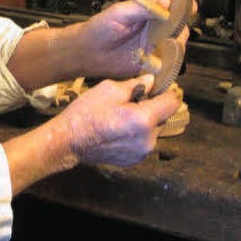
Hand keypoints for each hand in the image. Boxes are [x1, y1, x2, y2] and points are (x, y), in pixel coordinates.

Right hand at [53, 73, 179, 166]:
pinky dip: (138, 135)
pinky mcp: (134, 160)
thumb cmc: (86, 113)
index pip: (172, 103)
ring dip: (146, 122)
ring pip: (154, 130)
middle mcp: (148, 139)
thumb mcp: (109, 90)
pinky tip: (120, 130)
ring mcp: (142, 153)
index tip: (156, 88)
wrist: (68, 141)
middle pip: (164, 117)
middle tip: (133, 101)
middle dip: (153, 108)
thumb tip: (151, 81)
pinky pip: (144, 142)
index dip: (166, 92)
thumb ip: (135, 85)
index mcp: (144, 120)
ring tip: (124, 117)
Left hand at [74, 0, 189, 79]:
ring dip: (175, 46)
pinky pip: (166, 63)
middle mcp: (155, 28)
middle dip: (181, 27)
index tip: (189, 7)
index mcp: (149, 11)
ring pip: (176, 45)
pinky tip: (164, 61)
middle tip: (174, 30)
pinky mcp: (150, 62)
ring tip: (167, 46)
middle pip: (179, 26)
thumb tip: (166, 2)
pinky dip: (169, 63)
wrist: (87, 52)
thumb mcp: (119, 12)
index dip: (183, 5)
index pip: (172, 4)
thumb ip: (142, 8)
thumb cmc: (99, 28)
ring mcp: (154, 45)